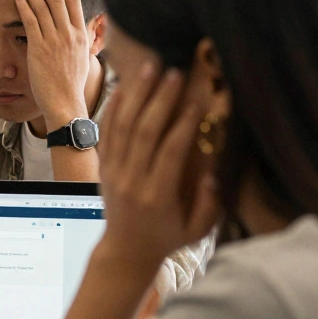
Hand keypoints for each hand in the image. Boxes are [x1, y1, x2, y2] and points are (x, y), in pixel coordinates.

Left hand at [16, 0, 92, 128]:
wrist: (65, 104)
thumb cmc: (71, 86)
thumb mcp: (82, 59)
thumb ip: (80, 41)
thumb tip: (79, 30)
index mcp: (82, 35)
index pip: (73, 1)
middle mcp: (70, 34)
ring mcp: (55, 41)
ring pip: (43, 7)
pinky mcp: (39, 49)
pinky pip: (31, 22)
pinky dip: (24, 7)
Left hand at [97, 63, 218, 268]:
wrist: (125, 251)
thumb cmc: (167, 238)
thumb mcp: (197, 231)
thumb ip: (209, 206)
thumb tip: (213, 176)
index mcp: (157, 195)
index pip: (170, 151)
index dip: (183, 123)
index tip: (198, 98)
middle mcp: (132, 180)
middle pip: (144, 131)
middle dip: (160, 99)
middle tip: (174, 72)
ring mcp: (114, 172)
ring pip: (122, 127)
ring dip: (136, 94)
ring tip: (150, 67)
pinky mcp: (104, 168)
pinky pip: (106, 133)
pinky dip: (113, 108)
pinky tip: (123, 87)